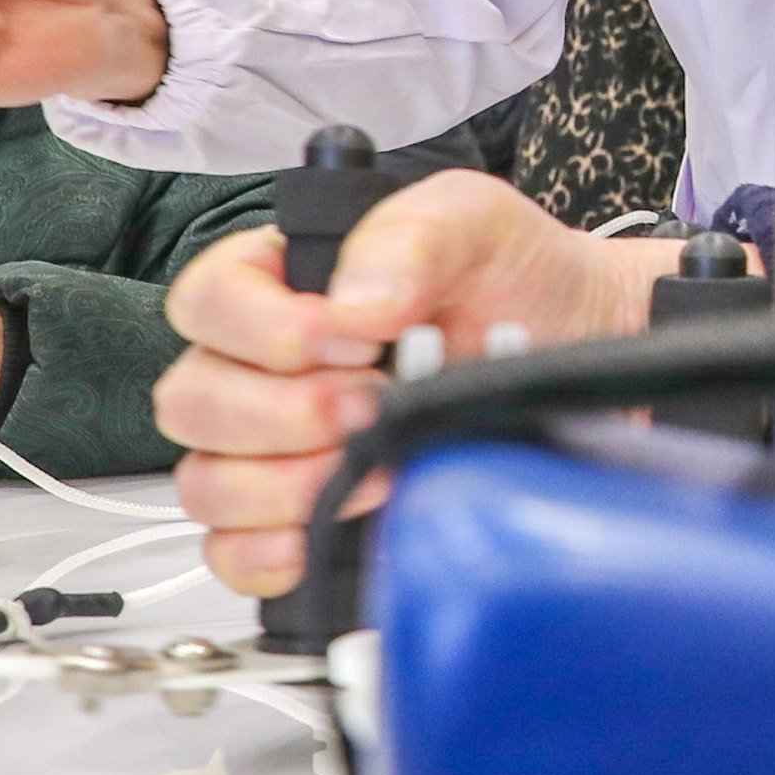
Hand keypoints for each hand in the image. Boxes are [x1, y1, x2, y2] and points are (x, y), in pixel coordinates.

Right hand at [154, 173, 696, 595]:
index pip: (204, 304)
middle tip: (374, 404)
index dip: (266, 331)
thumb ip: (409, 238)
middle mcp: (259, 365)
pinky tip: (328, 531)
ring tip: (375, 466)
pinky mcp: (298, 516)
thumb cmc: (513, 276)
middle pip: (193, 403)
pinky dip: (273, 553)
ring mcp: (273, 447)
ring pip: (208, 484)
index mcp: (276, 282)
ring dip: (286, 486)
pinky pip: (233, 554)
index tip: (355, 338)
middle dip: (287, 415)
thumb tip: (356, 305)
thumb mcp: (472, 220)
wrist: (581, 343)